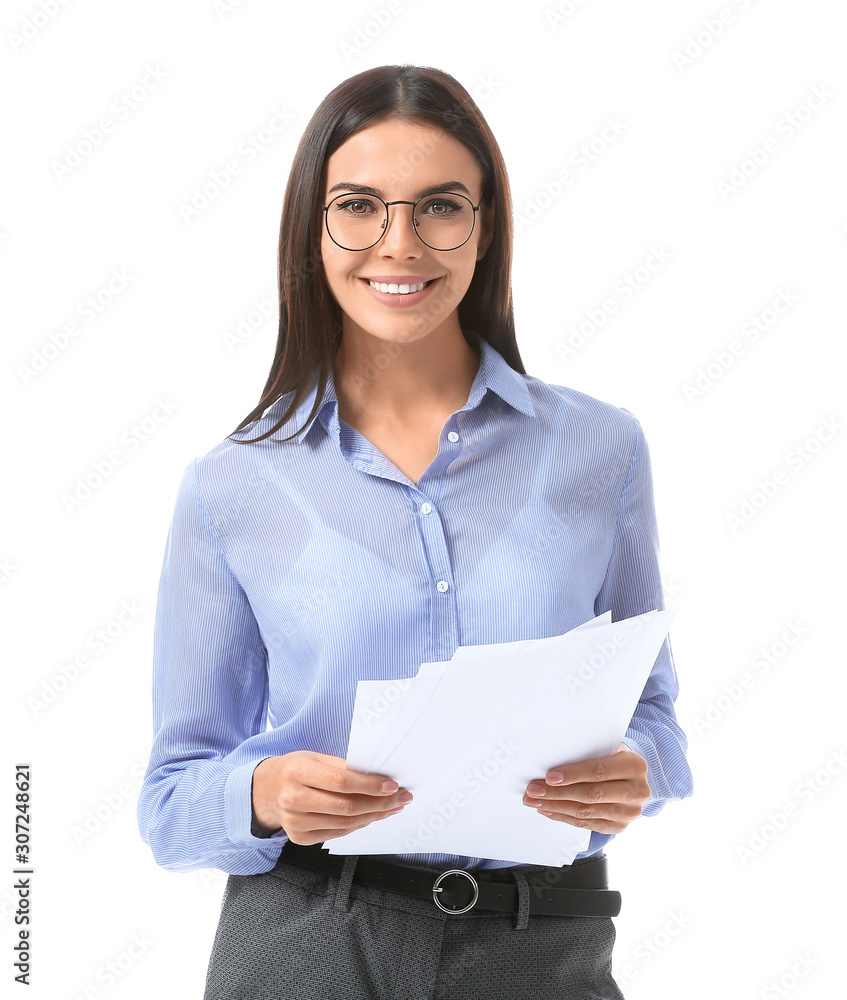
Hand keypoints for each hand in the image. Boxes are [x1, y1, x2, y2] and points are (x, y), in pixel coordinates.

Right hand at [251, 751, 412, 845]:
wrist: (267, 790)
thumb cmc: (297, 769)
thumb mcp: (315, 758)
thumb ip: (343, 767)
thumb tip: (379, 776)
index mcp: (296, 771)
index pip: (341, 781)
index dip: (370, 785)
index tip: (392, 785)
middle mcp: (292, 798)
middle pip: (346, 806)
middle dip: (380, 803)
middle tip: (402, 797)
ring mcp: (294, 822)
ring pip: (345, 823)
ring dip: (375, 816)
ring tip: (393, 807)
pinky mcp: (299, 838)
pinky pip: (338, 833)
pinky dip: (360, 825)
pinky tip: (373, 816)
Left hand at [522, 745, 649, 833]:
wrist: (632, 777)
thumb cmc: (612, 757)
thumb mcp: (607, 748)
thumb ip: (587, 754)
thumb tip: (550, 762)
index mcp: (634, 766)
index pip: (599, 771)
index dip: (573, 775)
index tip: (549, 777)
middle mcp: (636, 791)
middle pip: (591, 795)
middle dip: (557, 793)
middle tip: (534, 790)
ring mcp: (629, 813)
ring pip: (586, 812)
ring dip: (556, 807)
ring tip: (535, 801)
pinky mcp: (619, 826)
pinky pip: (587, 824)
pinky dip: (564, 816)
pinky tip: (548, 810)